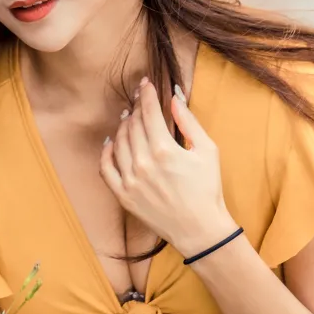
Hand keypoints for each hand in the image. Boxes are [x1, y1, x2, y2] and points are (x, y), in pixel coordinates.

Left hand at [99, 76, 236, 258]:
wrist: (200, 229)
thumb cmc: (207, 189)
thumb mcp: (207, 151)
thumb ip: (189, 122)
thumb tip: (174, 97)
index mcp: (164, 150)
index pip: (149, 112)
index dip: (146, 94)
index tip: (145, 84)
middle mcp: (142, 163)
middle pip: (132, 125)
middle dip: (136, 108)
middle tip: (139, 100)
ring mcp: (130, 180)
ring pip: (118, 142)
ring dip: (122, 126)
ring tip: (128, 117)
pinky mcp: (123, 195)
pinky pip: (105, 167)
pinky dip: (106, 151)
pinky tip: (111, 141)